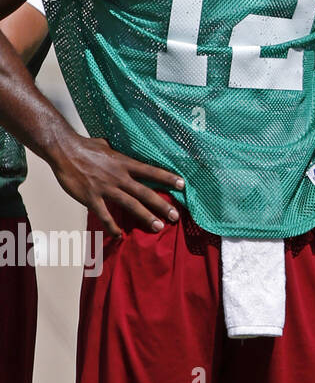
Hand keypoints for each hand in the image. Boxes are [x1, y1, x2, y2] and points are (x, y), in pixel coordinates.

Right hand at [48, 135, 181, 237]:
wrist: (64, 150)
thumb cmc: (87, 146)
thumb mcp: (109, 146)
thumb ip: (121, 153)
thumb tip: (128, 151)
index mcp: (125, 163)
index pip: (151, 171)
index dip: (167, 178)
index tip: (182, 185)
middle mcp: (119, 176)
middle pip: (145, 192)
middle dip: (162, 205)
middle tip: (175, 216)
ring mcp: (105, 188)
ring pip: (130, 205)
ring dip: (145, 217)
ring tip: (158, 227)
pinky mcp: (91, 197)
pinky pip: (104, 215)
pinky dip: (112, 226)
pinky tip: (120, 235)